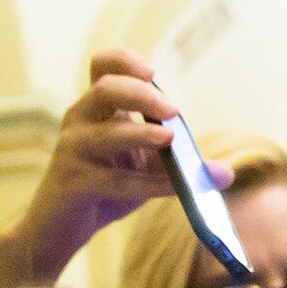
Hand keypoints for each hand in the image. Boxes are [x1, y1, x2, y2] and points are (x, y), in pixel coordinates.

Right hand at [21, 49, 220, 281]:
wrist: (60, 227)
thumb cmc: (103, 188)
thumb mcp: (144, 169)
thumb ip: (179, 164)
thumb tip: (226, 174)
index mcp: (97, 108)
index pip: (102, 65)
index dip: (125, 59)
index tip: (152, 72)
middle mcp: (80, 121)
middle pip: (104, 89)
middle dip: (140, 94)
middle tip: (171, 110)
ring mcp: (73, 151)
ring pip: (104, 134)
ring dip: (139, 134)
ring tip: (167, 138)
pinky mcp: (72, 183)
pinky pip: (113, 181)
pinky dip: (146, 183)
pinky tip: (172, 189)